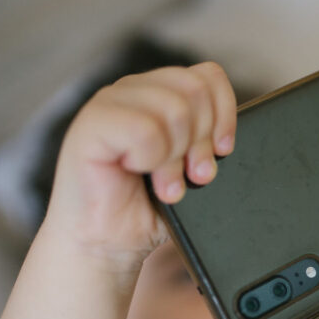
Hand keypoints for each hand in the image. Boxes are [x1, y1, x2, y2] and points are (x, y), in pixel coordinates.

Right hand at [43, 62, 236, 270]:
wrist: (107, 242)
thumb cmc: (147, 206)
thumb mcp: (189, 167)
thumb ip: (206, 140)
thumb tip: (227, 138)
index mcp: (159, 92)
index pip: (208, 76)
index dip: (225, 114)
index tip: (223, 151)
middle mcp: (134, 90)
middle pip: (195, 91)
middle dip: (202, 142)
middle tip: (193, 176)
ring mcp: (109, 102)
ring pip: (174, 109)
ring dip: (175, 158)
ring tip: (165, 184)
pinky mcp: (91, 123)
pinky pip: (144, 130)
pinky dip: (150, 159)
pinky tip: (136, 172)